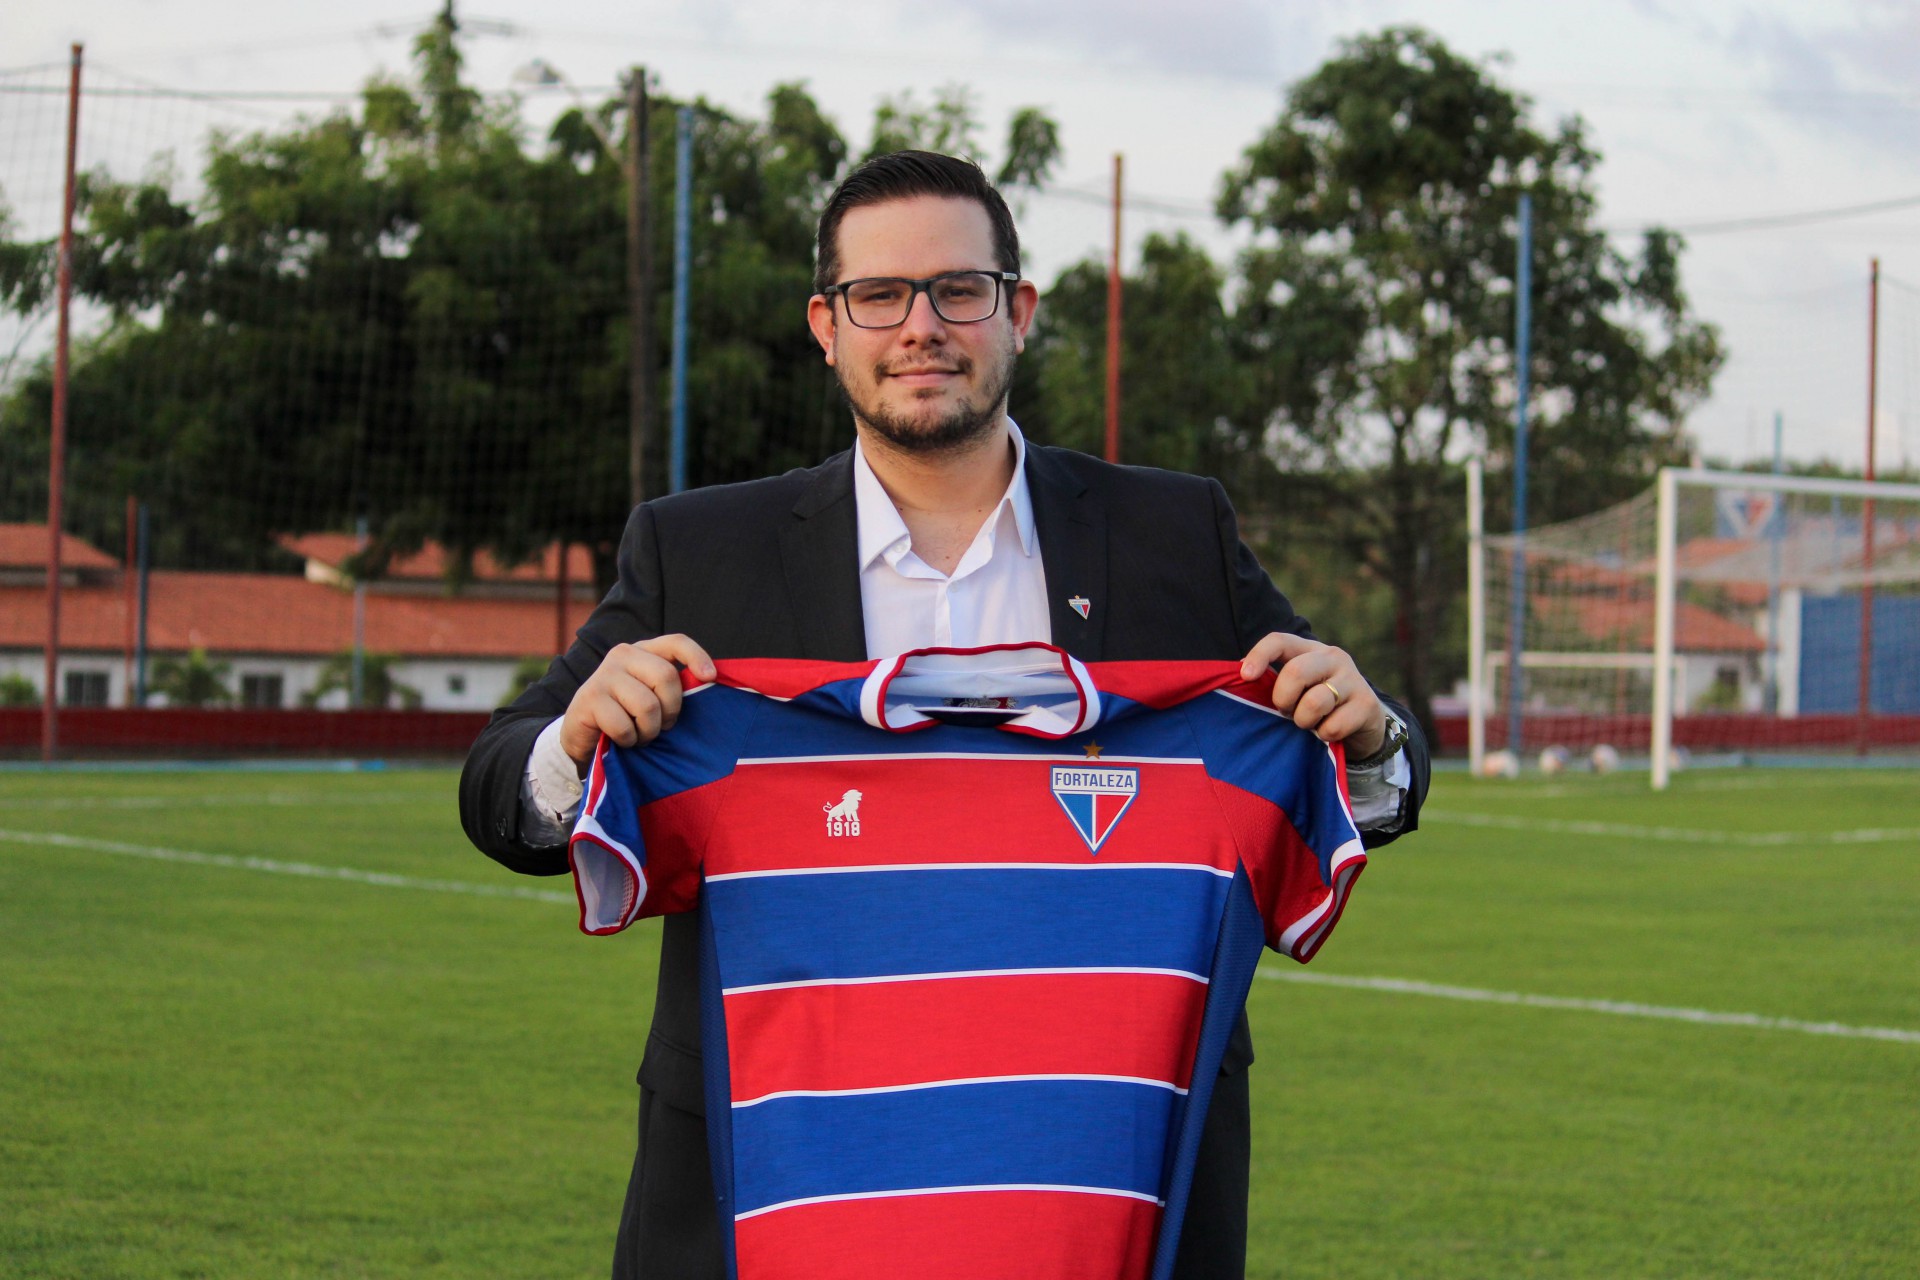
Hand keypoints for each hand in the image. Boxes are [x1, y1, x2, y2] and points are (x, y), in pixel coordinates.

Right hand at [559, 634, 716, 768]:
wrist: (582, 735)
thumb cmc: (626, 715)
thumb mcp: (651, 695)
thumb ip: (672, 687)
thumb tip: (708, 685)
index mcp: (644, 651)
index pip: (676, 642)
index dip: (697, 656)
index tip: (710, 678)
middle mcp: (623, 654)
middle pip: (666, 676)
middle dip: (671, 709)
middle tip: (663, 726)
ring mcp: (604, 674)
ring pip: (647, 705)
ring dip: (649, 730)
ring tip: (641, 735)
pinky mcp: (589, 697)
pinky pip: (625, 726)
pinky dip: (629, 740)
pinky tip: (622, 739)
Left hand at [1239, 632, 1385, 758]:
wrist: (1366, 724)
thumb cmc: (1320, 705)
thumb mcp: (1298, 689)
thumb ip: (1275, 682)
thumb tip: (1239, 678)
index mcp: (1310, 650)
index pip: (1280, 640)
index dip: (1259, 655)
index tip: (1245, 676)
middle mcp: (1333, 658)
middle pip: (1295, 672)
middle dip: (1283, 699)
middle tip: (1286, 711)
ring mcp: (1353, 679)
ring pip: (1314, 702)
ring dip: (1304, 721)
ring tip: (1310, 723)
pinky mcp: (1367, 704)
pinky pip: (1333, 726)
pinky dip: (1325, 736)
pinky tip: (1329, 732)